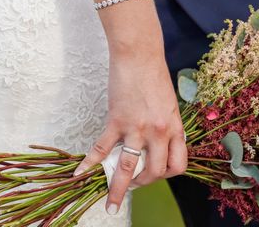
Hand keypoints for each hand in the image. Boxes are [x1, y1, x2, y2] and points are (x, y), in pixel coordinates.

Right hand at [73, 44, 186, 215]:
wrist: (139, 54)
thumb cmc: (154, 75)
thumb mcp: (169, 103)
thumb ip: (166, 125)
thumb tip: (157, 144)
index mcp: (175, 127)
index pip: (177, 164)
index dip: (167, 174)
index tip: (156, 174)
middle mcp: (159, 132)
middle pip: (154, 172)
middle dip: (143, 183)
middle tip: (132, 185)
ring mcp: (137, 127)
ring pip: (127, 167)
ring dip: (118, 189)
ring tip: (110, 204)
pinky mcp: (117, 120)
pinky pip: (102, 148)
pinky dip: (90, 163)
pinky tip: (80, 173)